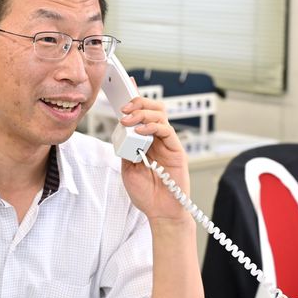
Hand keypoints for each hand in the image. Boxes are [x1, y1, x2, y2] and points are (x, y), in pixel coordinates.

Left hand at [118, 96, 190, 221]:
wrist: (160, 212)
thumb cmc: (146, 193)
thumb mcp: (127, 168)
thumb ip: (126, 149)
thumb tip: (121, 131)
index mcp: (146, 140)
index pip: (142, 114)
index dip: (136, 98)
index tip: (126, 85)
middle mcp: (158, 138)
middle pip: (153, 108)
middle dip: (137, 103)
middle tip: (124, 109)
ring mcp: (168, 143)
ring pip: (160, 114)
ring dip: (142, 113)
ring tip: (128, 120)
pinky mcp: (176, 150)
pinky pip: (166, 130)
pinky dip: (152, 127)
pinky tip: (140, 132)